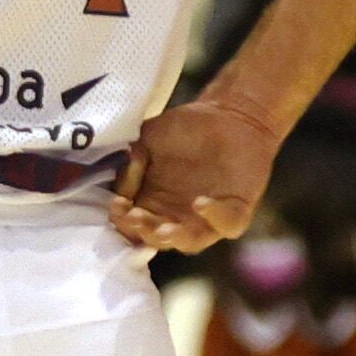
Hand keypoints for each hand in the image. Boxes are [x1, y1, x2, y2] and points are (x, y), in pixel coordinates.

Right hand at [107, 89, 283, 250]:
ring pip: (191, 241)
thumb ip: (131, 163)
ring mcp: (208, 217)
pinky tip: (201, 203)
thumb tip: (122, 189)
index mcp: (153, 203)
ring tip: (165, 230)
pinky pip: (229, 224)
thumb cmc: (184, 130)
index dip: (122, 219)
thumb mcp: (148, 141)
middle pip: (157, 238)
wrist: (227, 114)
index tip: (118, 203)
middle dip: (145, 231)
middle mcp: (178, 216)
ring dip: (177, 238)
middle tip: (136, 217)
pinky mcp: (237, 210)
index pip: (133, 224)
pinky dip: (216, 217)